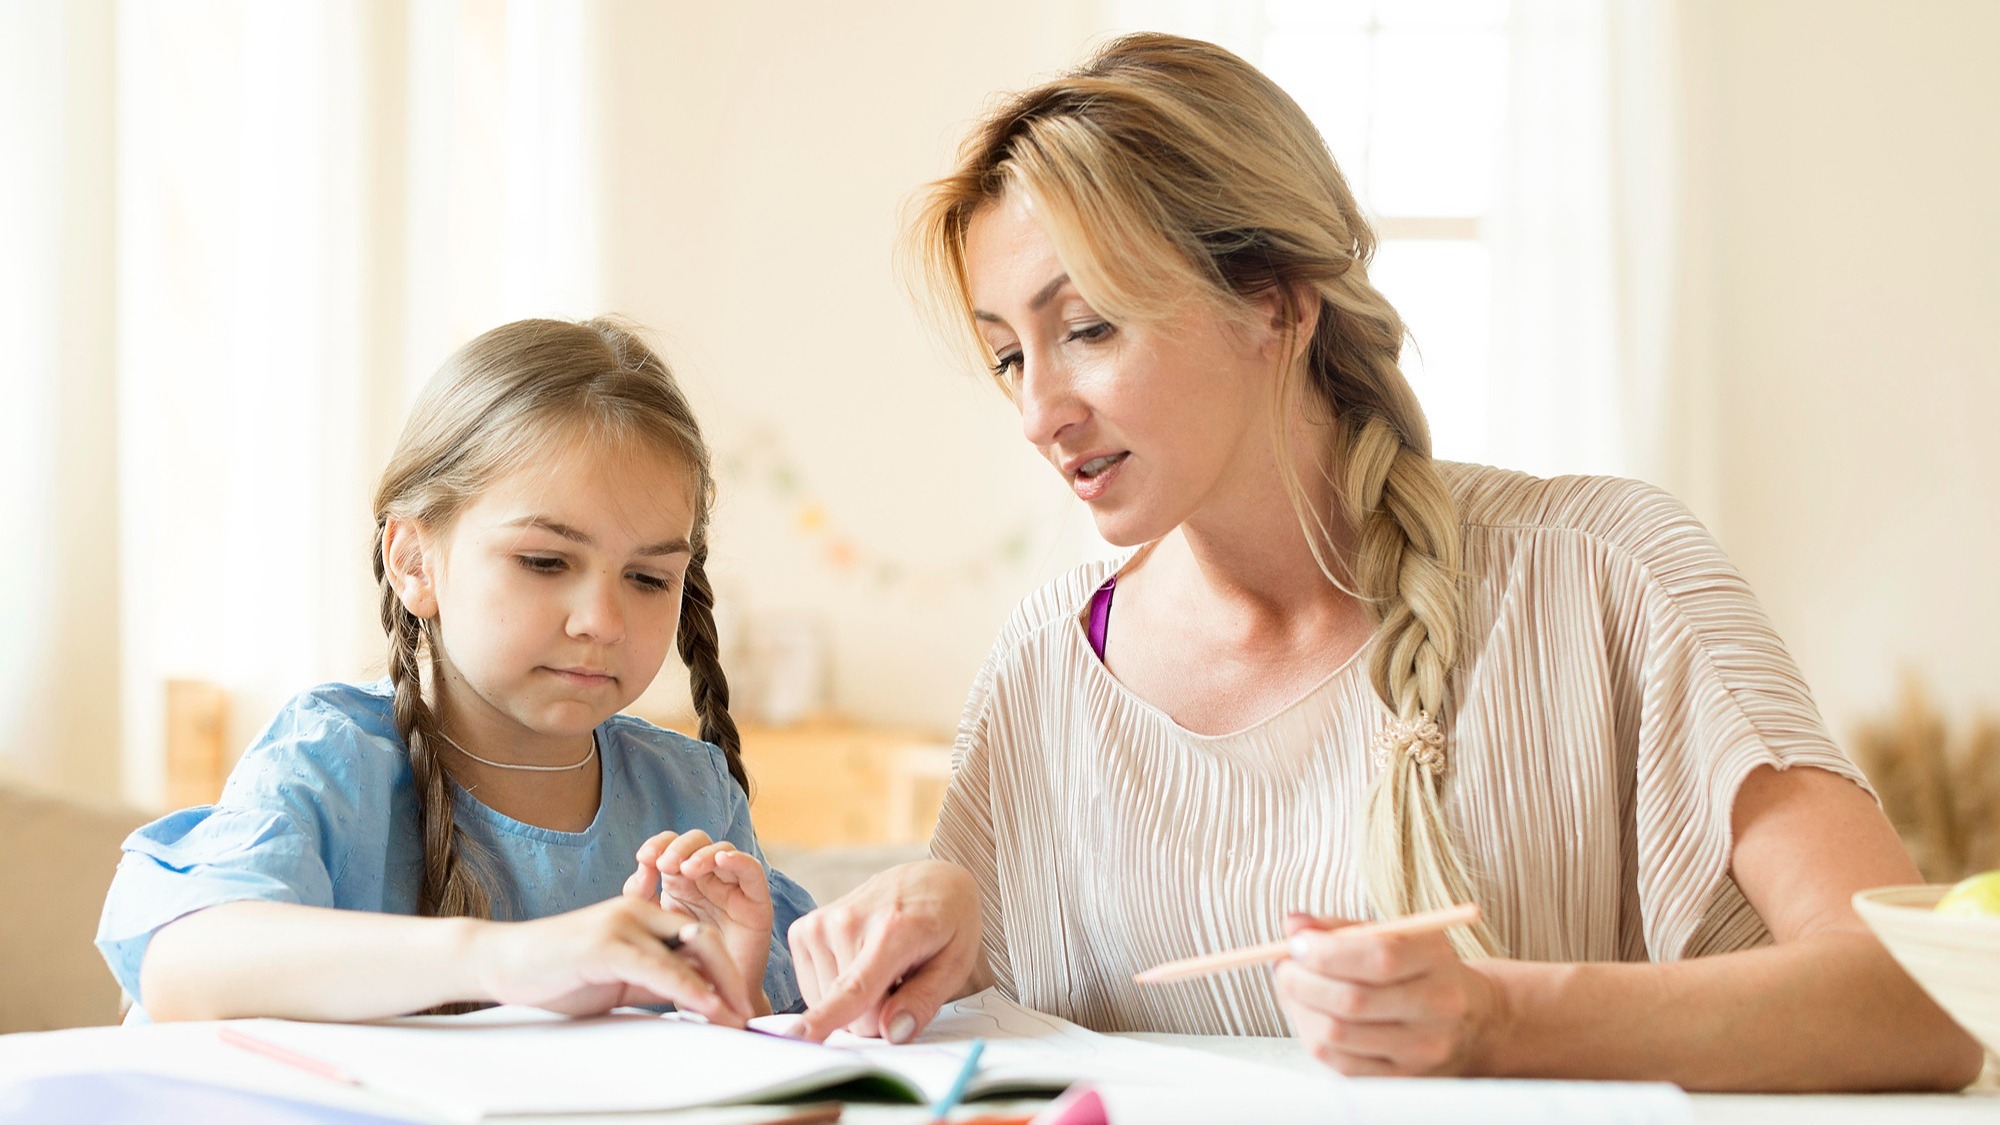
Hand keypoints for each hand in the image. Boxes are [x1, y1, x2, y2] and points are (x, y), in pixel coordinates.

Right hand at [467, 895, 754, 1025]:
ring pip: (690, 947)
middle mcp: (638, 910)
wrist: (502, 962)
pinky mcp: (606, 943)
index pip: (699, 938)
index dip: (724, 972)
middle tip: (745, 1014)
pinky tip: (705, 1007)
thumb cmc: (556, 973)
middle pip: (704, 937)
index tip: (738, 1007)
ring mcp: (622, 922)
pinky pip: (659, 966)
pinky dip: (687, 988)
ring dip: (718, 986)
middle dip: (731, 978)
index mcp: (643, 915)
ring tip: (734, 1017)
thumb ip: (653, 982)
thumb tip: (694, 1001)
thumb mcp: (616, 979)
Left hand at [624, 830, 773, 1012]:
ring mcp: (732, 889)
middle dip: (679, 847)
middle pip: (696, 843)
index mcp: (680, 883)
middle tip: (664, 864)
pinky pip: (752, 872)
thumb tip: (641, 867)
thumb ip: (642, 896)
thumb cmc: (680, 967)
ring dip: (704, 854)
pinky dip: (739, 860)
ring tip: (687, 868)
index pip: (671, 847)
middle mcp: (708, 881)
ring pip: (723, 851)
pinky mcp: (755, 902)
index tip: (643, 858)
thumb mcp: (651, 926)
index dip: (659, 844)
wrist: (709, 1003)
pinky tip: (721, 860)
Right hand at [786, 860, 982, 1042]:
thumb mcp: (955, 963)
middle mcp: (847, 921)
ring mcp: (821, 923)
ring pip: (829, 1004)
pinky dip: (836, 989)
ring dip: (856, 1002)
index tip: (797, 1039)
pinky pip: (813, 991)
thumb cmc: (946, 922)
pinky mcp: (804, 930)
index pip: (855, 987)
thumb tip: (891, 1032)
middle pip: (851, 1013)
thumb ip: (923, 1001)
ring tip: (881, 966)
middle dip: (876, 1013)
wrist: (930, 881)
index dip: (826, 1019)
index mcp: (892, 930)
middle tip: (901, 980)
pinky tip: (858, 963)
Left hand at [1271, 913, 1507, 1075]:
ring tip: (1297, 991)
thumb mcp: (1391, 935)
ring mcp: (1422, 1048)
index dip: (1326, 951)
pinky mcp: (1403, 1078)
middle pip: (1353, 1001)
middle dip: (1302, 982)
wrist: (1468, 1021)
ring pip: (1338, 1034)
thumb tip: (1292, 924)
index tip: (1295, 942)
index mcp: (1436, 959)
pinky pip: (1341, 1063)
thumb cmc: (1415, 969)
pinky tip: (1315, 1016)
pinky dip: (1314, 1036)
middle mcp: (1437, 1006)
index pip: (1379, 957)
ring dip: (1302, 1010)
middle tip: (1284, 968)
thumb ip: (1339, 928)